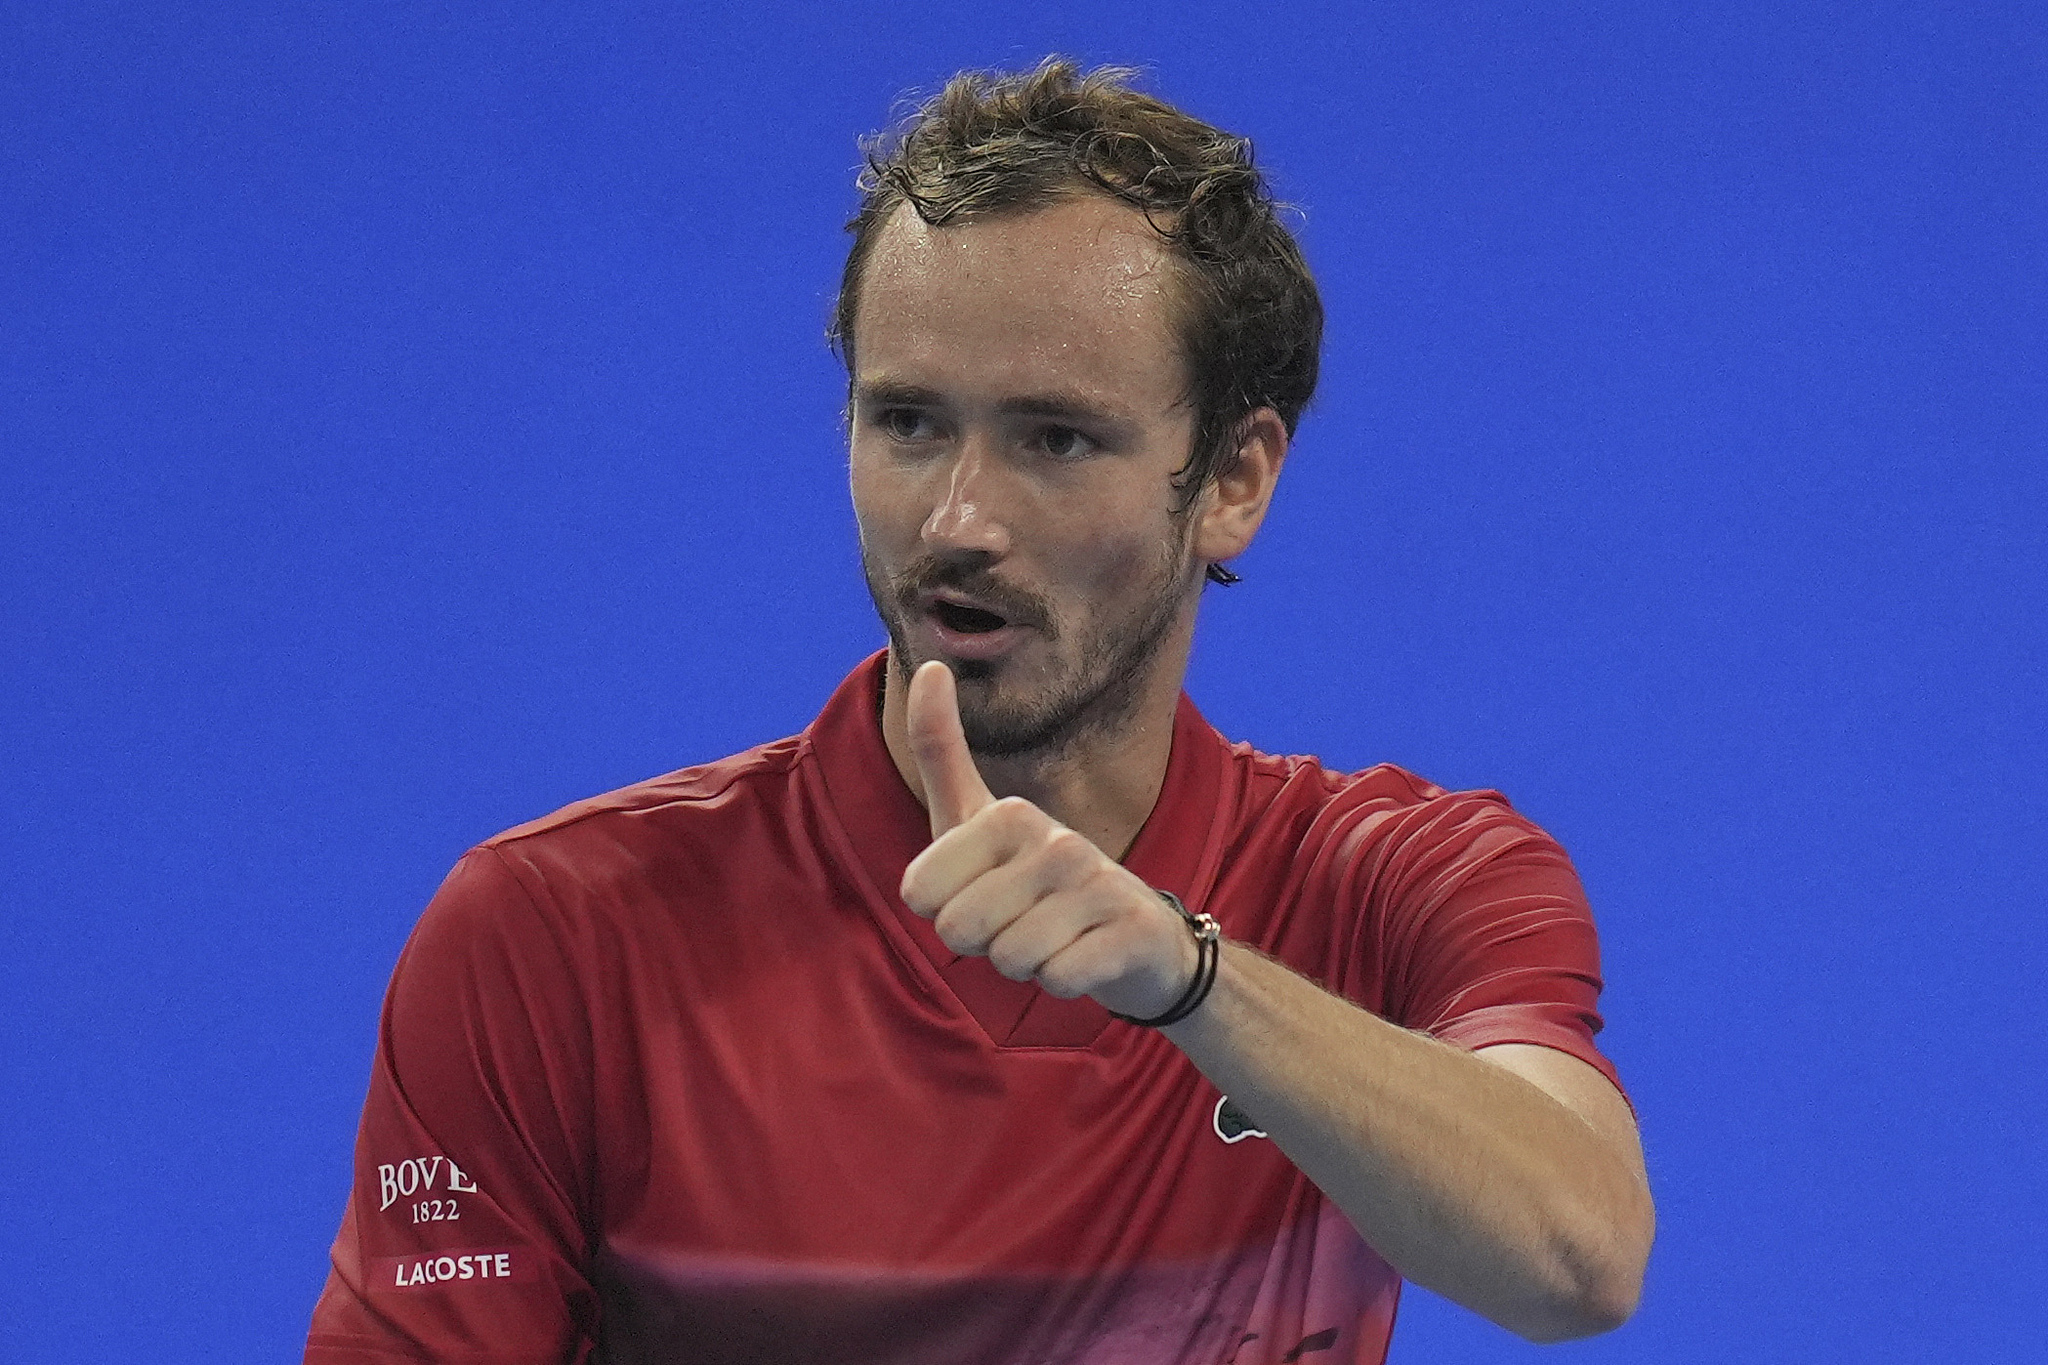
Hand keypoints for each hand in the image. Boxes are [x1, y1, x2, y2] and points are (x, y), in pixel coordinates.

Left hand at [898, 660, 1197, 1019]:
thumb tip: (927, 665)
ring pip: (1010, 958)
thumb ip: (941, 747)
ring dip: (1024, 965)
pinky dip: (1063, 983)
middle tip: (1018, 923)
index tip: (982, 896)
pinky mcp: (1134, 931)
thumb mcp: (976, 817)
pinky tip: (1085, 958)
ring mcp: (1101, 885)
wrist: (1137, 939)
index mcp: (1010, 814)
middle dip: (982, 944)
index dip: (942, 913)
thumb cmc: (1035, 880)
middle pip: (961, 930)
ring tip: (1052, 939)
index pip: (921, 896)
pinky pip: (1059, 980)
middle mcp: (1058, 841)